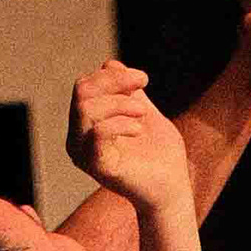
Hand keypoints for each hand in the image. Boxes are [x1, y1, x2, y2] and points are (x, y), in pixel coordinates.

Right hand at [67, 59, 196, 228]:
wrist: (172, 186)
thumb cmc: (158, 152)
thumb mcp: (142, 111)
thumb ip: (126, 91)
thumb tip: (109, 64)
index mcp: (85, 126)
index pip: (84, 87)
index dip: (112, 76)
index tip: (143, 79)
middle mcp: (77, 140)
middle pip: (81, 93)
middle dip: (114, 84)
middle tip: (143, 90)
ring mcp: (85, 155)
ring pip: (85, 109)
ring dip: (120, 103)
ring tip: (142, 114)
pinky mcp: (98, 168)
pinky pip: (97, 134)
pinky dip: (120, 123)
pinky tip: (139, 129)